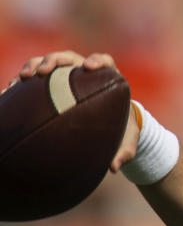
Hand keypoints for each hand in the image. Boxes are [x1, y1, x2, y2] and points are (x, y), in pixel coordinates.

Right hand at [11, 50, 139, 171]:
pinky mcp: (50, 86)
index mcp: (107, 79)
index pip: (104, 61)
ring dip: (33, 66)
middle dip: (54, 60)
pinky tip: (6, 94)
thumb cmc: (120, 130)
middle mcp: (84, 73)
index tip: (90, 67)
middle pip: (69, 58)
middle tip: (43, 70)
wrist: (109, 127)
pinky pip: (33, 81)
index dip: (98, 60)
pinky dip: (20, 84)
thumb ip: (125, 152)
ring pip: (47, 64)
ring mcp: (66, 77)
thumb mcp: (126, 141)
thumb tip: (114, 167)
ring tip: (22, 78)